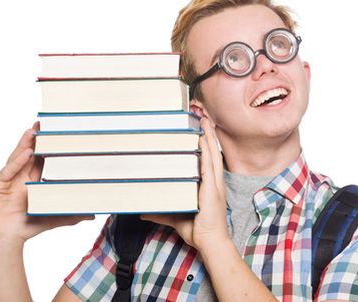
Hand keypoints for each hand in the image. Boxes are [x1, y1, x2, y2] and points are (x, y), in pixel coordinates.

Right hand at [0, 123, 92, 243]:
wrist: (2, 239)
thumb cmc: (22, 229)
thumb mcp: (50, 219)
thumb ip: (69, 215)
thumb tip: (90, 214)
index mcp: (31, 185)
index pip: (41, 164)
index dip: (48, 151)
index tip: (56, 138)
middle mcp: (18, 180)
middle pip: (29, 156)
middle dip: (36, 141)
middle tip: (44, 126)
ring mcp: (7, 180)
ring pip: (17, 158)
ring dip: (25, 144)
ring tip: (34, 131)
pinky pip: (9, 170)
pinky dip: (17, 161)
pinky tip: (26, 152)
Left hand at [141, 117, 228, 247]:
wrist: (209, 242)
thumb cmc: (197, 230)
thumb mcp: (175, 217)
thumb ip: (160, 212)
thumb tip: (143, 212)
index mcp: (209, 186)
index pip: (207, 160)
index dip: (205, 143)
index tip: (199, 128)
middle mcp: (214, 182)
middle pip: (212, 152)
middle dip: (208, 133)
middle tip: (202, 116)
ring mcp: (214, 185)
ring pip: (212, 155)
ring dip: (208, 137)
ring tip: (204, 120)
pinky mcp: (212, 190)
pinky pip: (209, 166)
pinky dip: (207, 152)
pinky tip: (203, 139)